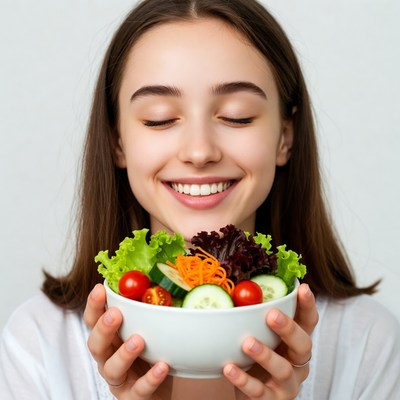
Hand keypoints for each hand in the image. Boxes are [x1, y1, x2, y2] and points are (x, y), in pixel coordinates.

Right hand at [83, 284, 170, 399]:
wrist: (161, 388)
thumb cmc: (151, 352)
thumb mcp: (147, 328)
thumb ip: (145, 310)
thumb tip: (155, 279)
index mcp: (110, 338)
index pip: (93, 320)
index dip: (94, 306)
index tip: (100, 289)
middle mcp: (109, 358)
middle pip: (95, 345)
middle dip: (103, 329)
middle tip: (115, 315)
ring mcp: (120, 380)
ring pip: (112, 369)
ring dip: (123, 354)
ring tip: (138, 341)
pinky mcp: (133, 397)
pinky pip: (140, 390)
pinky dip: (150, 378)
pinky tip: (162, 366)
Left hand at [223, 283, 317, 398]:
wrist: (250, 394)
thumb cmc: (256, 357)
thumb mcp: (261, 335)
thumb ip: (257, 317)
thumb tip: (241, 287)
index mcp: (296, 341)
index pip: (309, 321)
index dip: (308, 306)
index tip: (302, 288)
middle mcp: (297, 362)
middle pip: (303, 345)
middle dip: (289, 329)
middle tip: (272, 315)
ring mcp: (287, 384)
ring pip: (283, 370)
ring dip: (266, 354)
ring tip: (247, 343)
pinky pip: (260, 391)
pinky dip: (244, 380)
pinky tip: (230, 368)